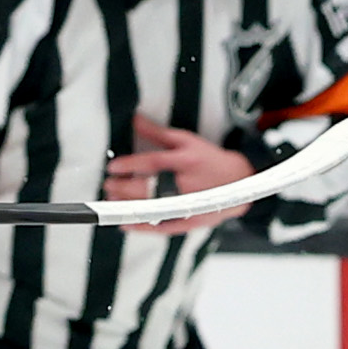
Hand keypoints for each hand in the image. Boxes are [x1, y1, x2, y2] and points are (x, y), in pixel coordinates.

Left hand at [101, 112, 256, 232]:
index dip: (130, 165)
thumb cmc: (209, 160)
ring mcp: (187, 205)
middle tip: (108, 185)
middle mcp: (186, 184)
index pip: (153, 163)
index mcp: (186, 161)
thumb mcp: (186, 140)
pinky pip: (161, 227)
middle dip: (124, 188)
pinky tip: (125, 224)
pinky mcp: (189, 222)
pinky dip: (142, 227)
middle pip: (150, 187)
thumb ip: (158, 133)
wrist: (239, 183)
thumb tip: (134, 120)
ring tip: (112, 200)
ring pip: (152, 208)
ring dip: (128, 206)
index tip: (113, 168)